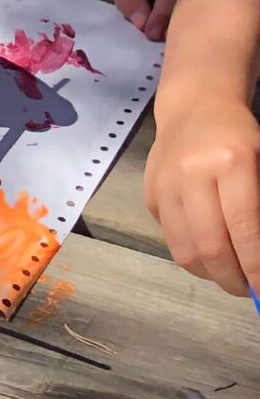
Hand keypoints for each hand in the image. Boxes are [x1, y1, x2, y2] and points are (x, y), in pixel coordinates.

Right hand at [146, 92, 259, 296]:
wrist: (196, 107)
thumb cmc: (241, 137)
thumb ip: (259, 211)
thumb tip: (259, 258)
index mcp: (230, 162)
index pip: (245, 230)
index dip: (256, 268)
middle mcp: (192, 174)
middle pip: (210, 246)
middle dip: (233, 279)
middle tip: (248, 290)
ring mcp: (165, 185)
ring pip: (184, 250)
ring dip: (209, 274)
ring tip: (228, 277)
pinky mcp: (149, 195)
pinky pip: (170, 239)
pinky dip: (191, 256)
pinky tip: (207, 253)